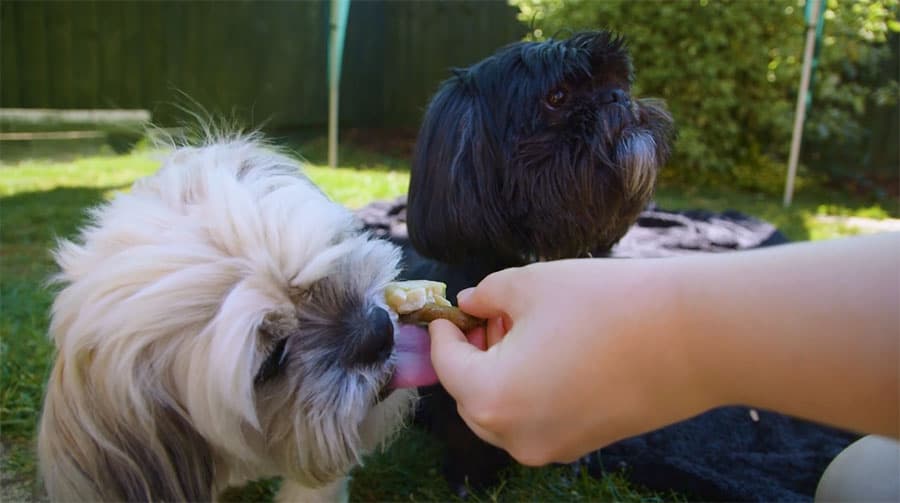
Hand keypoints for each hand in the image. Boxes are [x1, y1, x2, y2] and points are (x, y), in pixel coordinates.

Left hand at [428, 259, 713, 465]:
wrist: (694, 338)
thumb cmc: (606, 304)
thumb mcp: (531, 284)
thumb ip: (487, 294)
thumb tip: (469, 302)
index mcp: (492, 396)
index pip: (446, 365)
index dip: (442, 333)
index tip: (446, 312)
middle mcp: (515, 435)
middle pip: (470, 395)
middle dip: (471, 355)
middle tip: (488, 316)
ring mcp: (551, 446)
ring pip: (502, 411)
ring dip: (499, 373)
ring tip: (523, 329)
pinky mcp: (584, 445)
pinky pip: (536, 420)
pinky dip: (528, 390)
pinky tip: (551, 352)